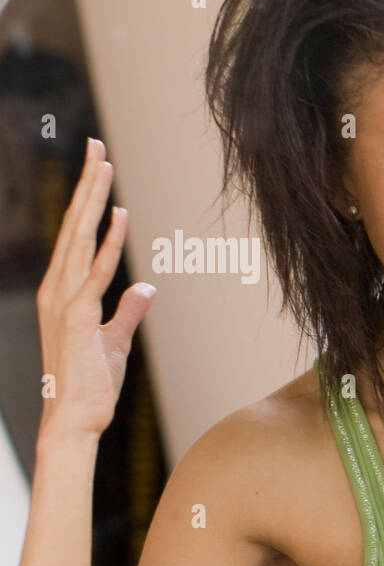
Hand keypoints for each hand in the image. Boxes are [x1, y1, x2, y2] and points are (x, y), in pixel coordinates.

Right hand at [35, 138, 154, 441]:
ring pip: (80, 238)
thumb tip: (145, 290)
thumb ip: (128, 312)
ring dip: (93, 199)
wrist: (74, 420)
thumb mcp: (116, 341)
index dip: (86, 200)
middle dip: (86, 184)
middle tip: (96, 145)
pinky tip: (118, 214)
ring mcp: (64, 301)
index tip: (97, 168)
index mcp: (62, 292)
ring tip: (102, 162)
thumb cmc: (92, 385)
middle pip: (74, 225)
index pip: (76, 236)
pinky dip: (109, 242)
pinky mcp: (78, 316)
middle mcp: (57, 289)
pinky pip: (97, 271)